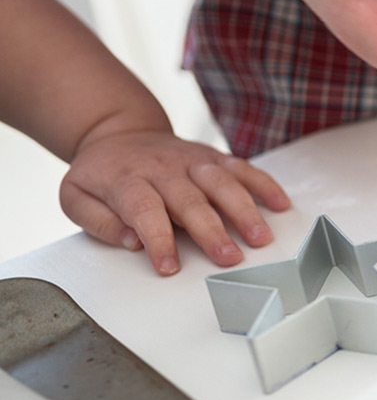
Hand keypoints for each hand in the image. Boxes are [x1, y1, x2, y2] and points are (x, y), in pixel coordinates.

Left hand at [60, 130, 291, 275]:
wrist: (119, 132)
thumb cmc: (101, 174)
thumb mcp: (74, 196)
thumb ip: (97, 221)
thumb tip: (131, 240)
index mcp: (126, 180)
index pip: (144, 210)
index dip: (157, 239)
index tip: (169, 267)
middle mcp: (163, 169)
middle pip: (190, 200)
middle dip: (212, 231)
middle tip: (230, 259)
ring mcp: (192, 160)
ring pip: (222, 182)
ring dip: (244, 209)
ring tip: (260, 237)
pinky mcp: (213, 156)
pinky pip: (242, 167)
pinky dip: (263, 184)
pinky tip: (280, 205)